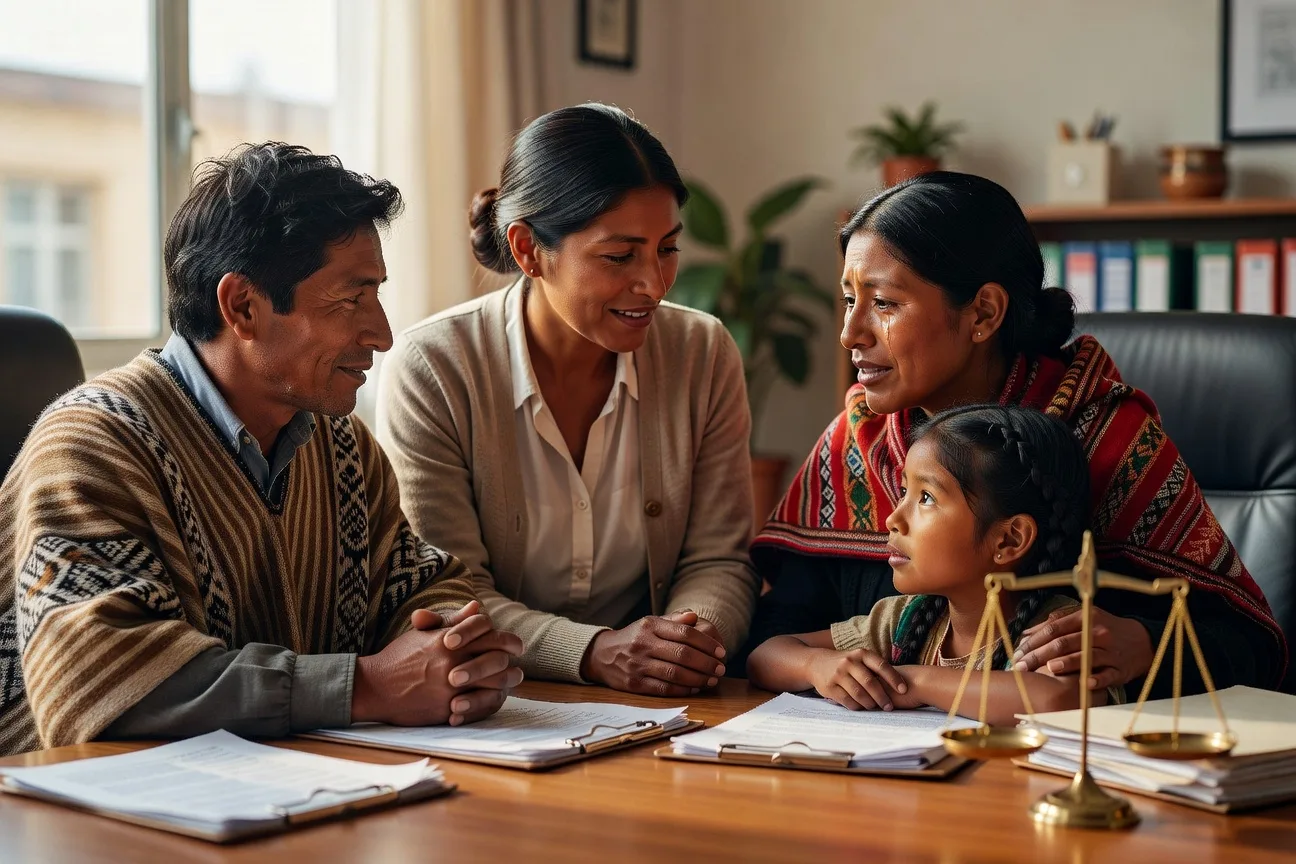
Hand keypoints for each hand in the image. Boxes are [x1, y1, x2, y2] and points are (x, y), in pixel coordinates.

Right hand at [353, 601, 523, 725]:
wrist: (374, 687)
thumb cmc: (400, 657)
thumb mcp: (425, 634)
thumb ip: (454, 621)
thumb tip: (477, 606)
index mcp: (448, 640)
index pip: (488, 633)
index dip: (506, 639)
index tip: (515, 645)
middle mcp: (452, 661)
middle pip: (496, 658)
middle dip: (511, 660)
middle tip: (516, 662)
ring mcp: (450, 687)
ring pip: (493, 684)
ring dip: (507, 682)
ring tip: (512, 680)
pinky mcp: (446, 709)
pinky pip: (478, 706)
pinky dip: (489, 701)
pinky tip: (495, 698)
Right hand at [580, 611, 726, 696]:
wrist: (602, 655)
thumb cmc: (634, 638)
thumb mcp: (651, 623)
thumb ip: (673, 620)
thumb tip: (694, 616)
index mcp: (650, 626)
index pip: (684, 633)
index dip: (706, 643)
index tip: (721, 651)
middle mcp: (643, 644)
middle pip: (682, 654)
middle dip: (706, 663)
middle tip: (721, 668)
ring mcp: (638, 665)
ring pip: (675, 673)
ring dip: (698, 678)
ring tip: (712, 679)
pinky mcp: (634, 684)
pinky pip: (664, 688)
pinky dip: (683, 690)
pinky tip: (695, 688)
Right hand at [807, 648, 907, 710]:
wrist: (816, 663)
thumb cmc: (846, 663)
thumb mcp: (859, 658)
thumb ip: (875, 668)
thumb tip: (900, 685)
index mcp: (860, 654)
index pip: (881, 665)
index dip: (893, 678)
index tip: (903, 690)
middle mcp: (849, 662)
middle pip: (870, 682)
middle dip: (882, 697)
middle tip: (889, 707)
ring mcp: (838, 674)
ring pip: (858, 693)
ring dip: (870, 704)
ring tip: (876, 708)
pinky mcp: (829, 686)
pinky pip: (846, 700)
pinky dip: (856, 706)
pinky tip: (861, 708)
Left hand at [1012, 607, 1152, 690]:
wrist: (1142, 641)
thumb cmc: (1105, 629)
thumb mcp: (1084, 619)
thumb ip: (1056, 623)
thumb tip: (1027, 632)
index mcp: (1085, 618)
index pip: (1053, 629)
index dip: (1033, 641)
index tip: (1018, 651)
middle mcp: (1097, 633)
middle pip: (1064, 643)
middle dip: (1039, 655)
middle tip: (1022, 666)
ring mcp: (1110, 652)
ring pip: (1085, 657)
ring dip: (1065, 664)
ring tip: (1047, 669)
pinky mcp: (1121, 669)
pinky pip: (1108, 675)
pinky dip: (1096, 679)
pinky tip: (1084, 683)